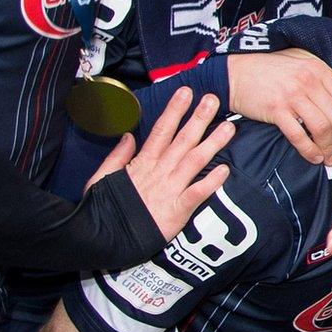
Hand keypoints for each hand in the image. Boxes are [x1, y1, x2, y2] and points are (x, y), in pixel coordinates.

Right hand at [93, 87, 233, 241]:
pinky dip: (211, 182)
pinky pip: (196, 194)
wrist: (103, 239)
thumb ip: (118, 156)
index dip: (175, 110)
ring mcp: (169, 190)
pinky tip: (225, 170)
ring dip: (213, 143)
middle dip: (199, 118)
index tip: (186, 92)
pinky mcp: (176, 211)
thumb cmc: (103, 209)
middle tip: (214, 99)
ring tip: (229, 127)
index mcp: (142, 163)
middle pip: (182, 140)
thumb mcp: (102, 177)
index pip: (161, 130)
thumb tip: (129, 135)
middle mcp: (158, 172)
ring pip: (194, 161)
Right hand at [228, 49, 331, 163]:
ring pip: (321, 128)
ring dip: (329, 147)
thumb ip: (321, 79)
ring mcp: (292, 95)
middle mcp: (308, 81)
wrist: (235, 73)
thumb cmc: (269, 70)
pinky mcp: (276, 110)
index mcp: (317, 69)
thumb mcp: (300, 63)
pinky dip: (310, 150)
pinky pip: (299, 136)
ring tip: (330, 158)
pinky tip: (314, 158)